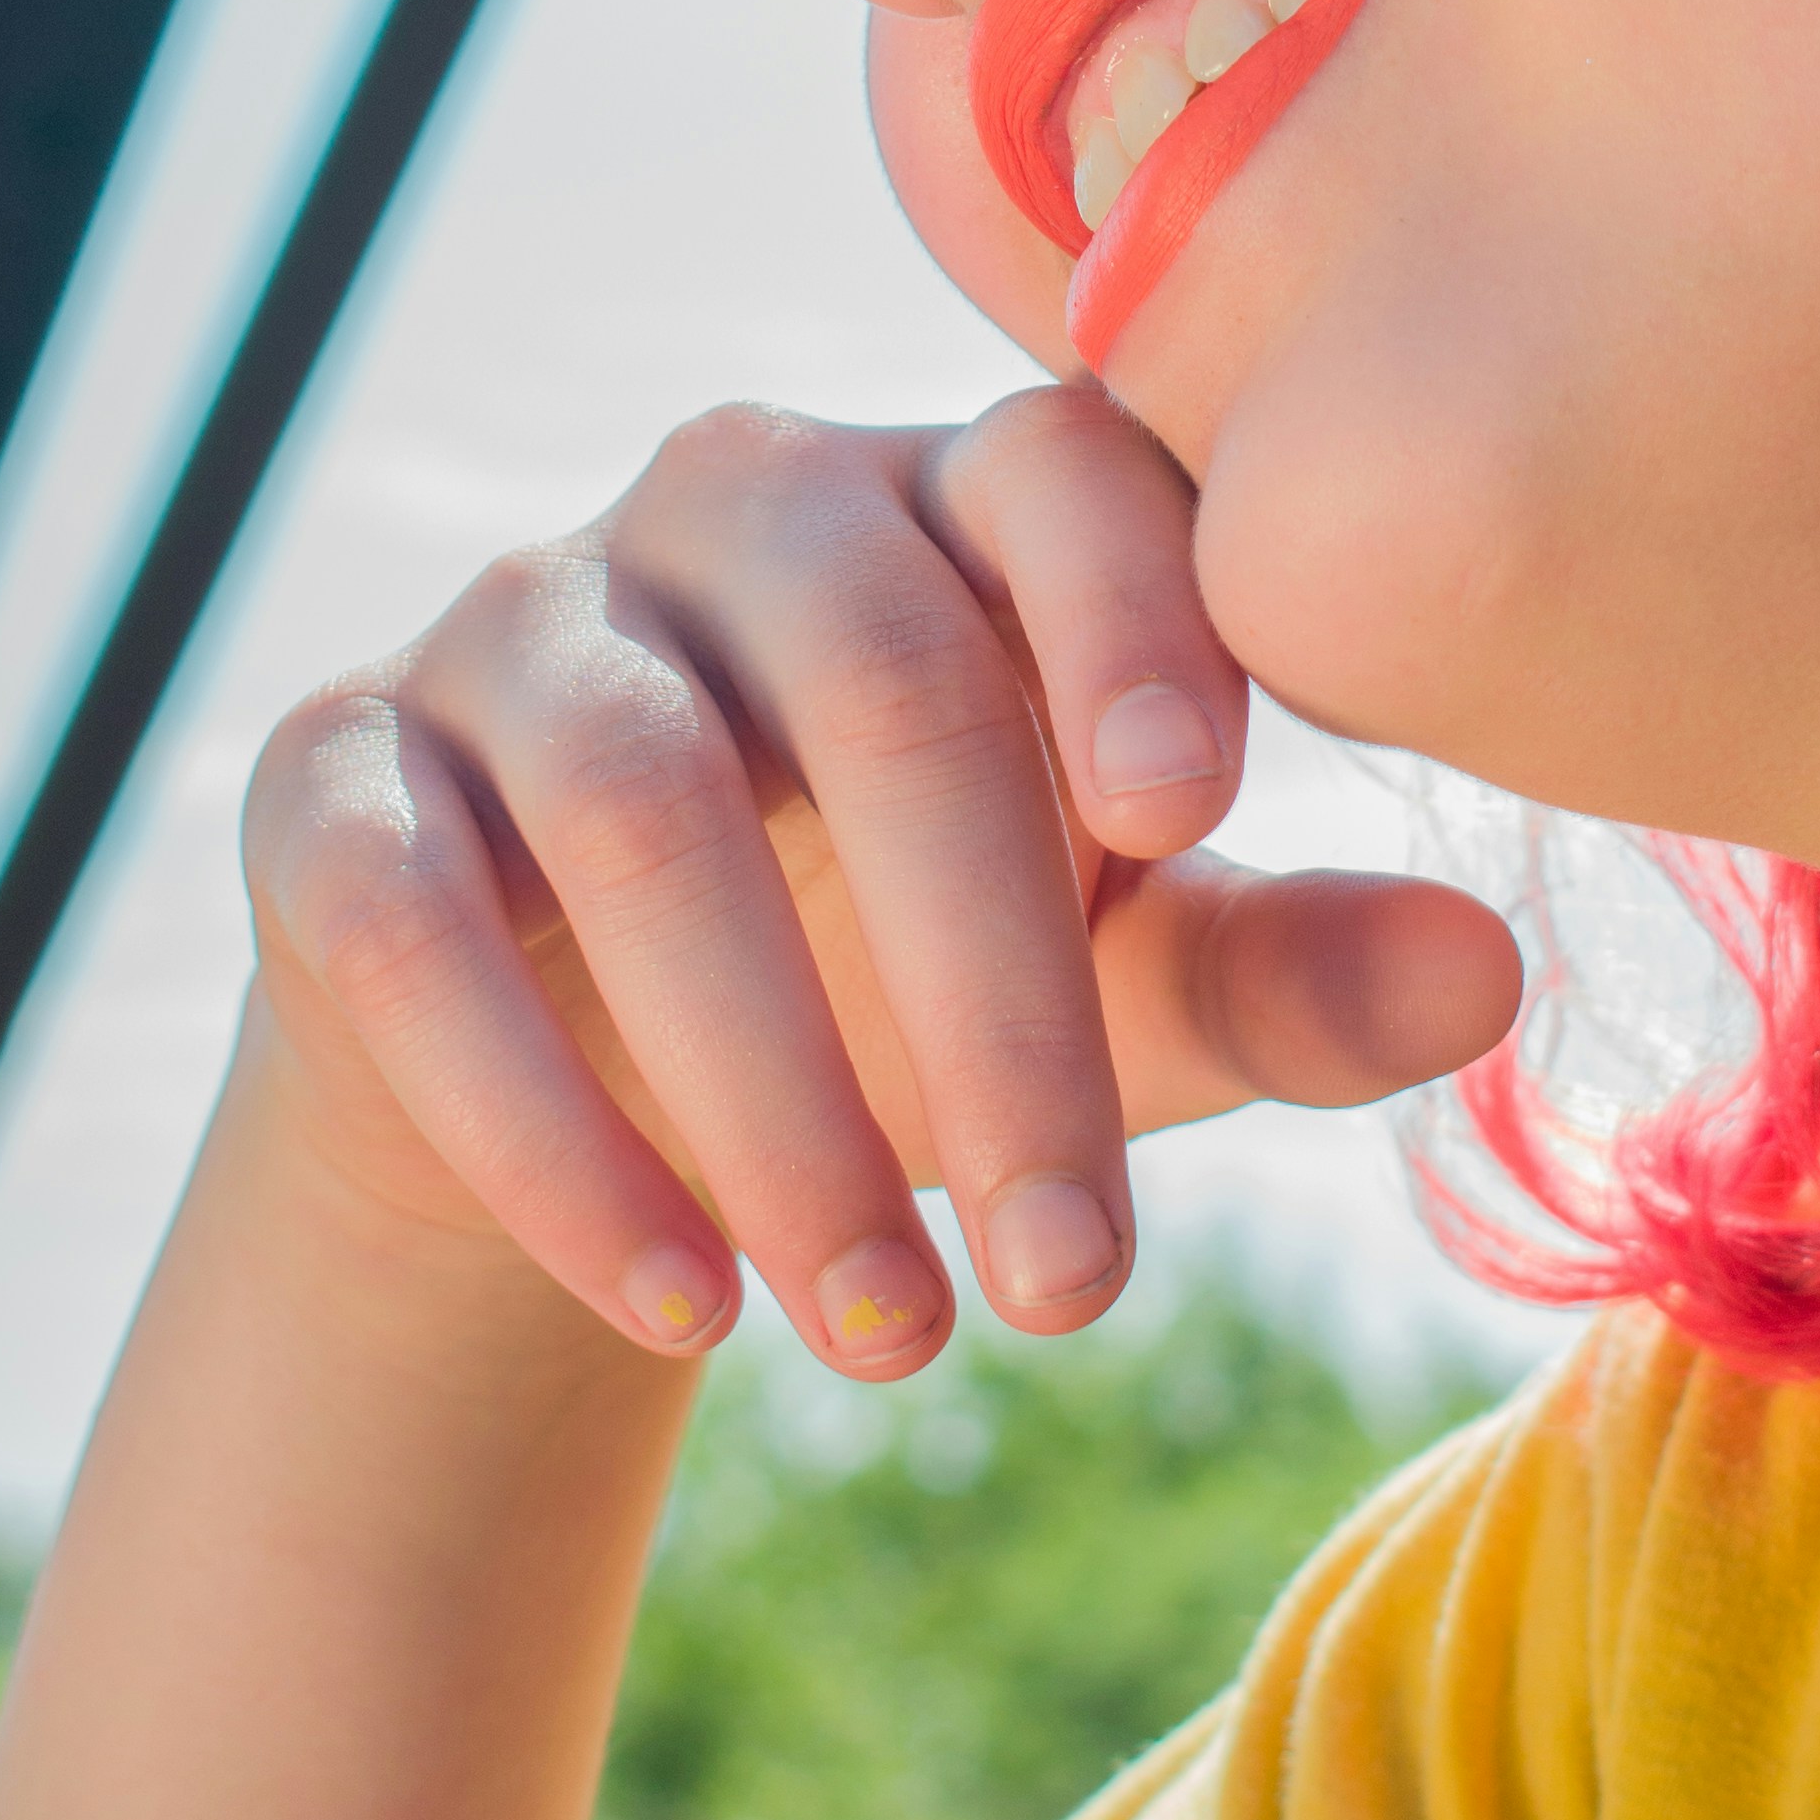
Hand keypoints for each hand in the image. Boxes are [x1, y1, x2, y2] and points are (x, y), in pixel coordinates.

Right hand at [238, 391, 1520, 1375]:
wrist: (579, 1083)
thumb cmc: (911, 979)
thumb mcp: (1116, 986)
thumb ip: (1282, 968)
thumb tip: (1489, 979)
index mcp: (957, 505)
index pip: (1062, 474)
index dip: (1129, 615)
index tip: (1194, 811)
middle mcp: (729, 511)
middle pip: (872, 680)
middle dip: (992, 999)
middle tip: (1080, 1287)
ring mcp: (511, 631)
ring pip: (636, 812)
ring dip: (778, 1104)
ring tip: (899, 1344)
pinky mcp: (330, 784)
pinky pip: (410, 928)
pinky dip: (547, 1135)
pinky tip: (677, 1311)